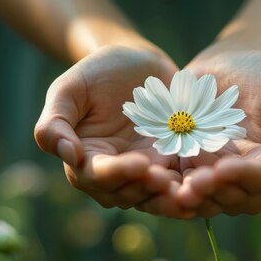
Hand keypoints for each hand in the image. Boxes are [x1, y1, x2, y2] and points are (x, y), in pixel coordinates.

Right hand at [34, 45, 188, 212]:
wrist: (137, 63)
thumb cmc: (96, 73)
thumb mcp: (69, 89)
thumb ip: (54, 122)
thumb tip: (68, 155)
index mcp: (84, 160)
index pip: (96, 176)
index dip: (116, 174)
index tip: (138, 163)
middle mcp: (113, 174)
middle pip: (127, 192)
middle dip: (147, 189)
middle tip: (168, 181)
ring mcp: (143, 173)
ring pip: (154, 196)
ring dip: (170, 198)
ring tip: (188, 192)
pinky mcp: (170, 166)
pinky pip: (179, 184)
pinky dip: (190, 189)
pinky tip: (206, 186)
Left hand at [170, 49, 260, 217]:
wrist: (228, 65)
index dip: (244, 177)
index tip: (224, 169)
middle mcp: (247, 180)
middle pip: (233, 197)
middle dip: (213, 191)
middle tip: (192, 183)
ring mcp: (216, 178)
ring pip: (205, 197)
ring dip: (190, 195)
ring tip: (173, 186)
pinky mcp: (190, 169)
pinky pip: (180, 184)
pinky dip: (170, 185)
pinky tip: (155, 177)